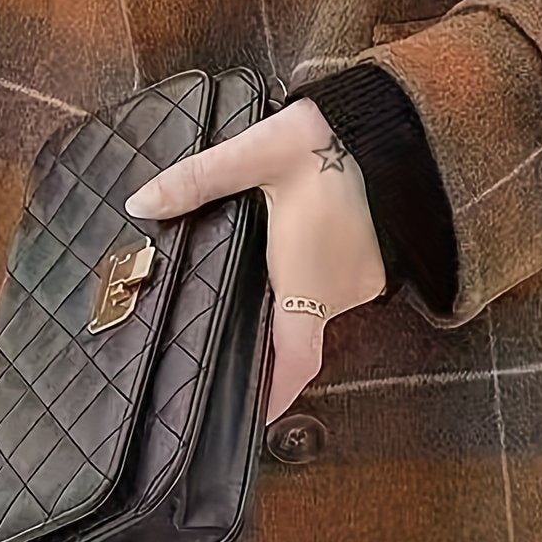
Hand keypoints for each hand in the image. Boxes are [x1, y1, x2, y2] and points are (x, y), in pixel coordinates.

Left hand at [124, 96, 386, 422]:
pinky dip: (309, 285)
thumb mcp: (258, 152)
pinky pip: (333, 288)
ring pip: (314, 307)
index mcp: (306, 278)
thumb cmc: (332, 140)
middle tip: (228, 345)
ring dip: (287, 306)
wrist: (401, 123)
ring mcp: (360, 280)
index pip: (292, 359)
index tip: (250, 418)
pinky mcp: (375, 264)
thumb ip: (198, 179)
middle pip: (297, 333)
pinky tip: (287, 260)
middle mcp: (337, 290)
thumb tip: (141, 203)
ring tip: (250, 293)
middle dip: (267, 340)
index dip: (273, 395)